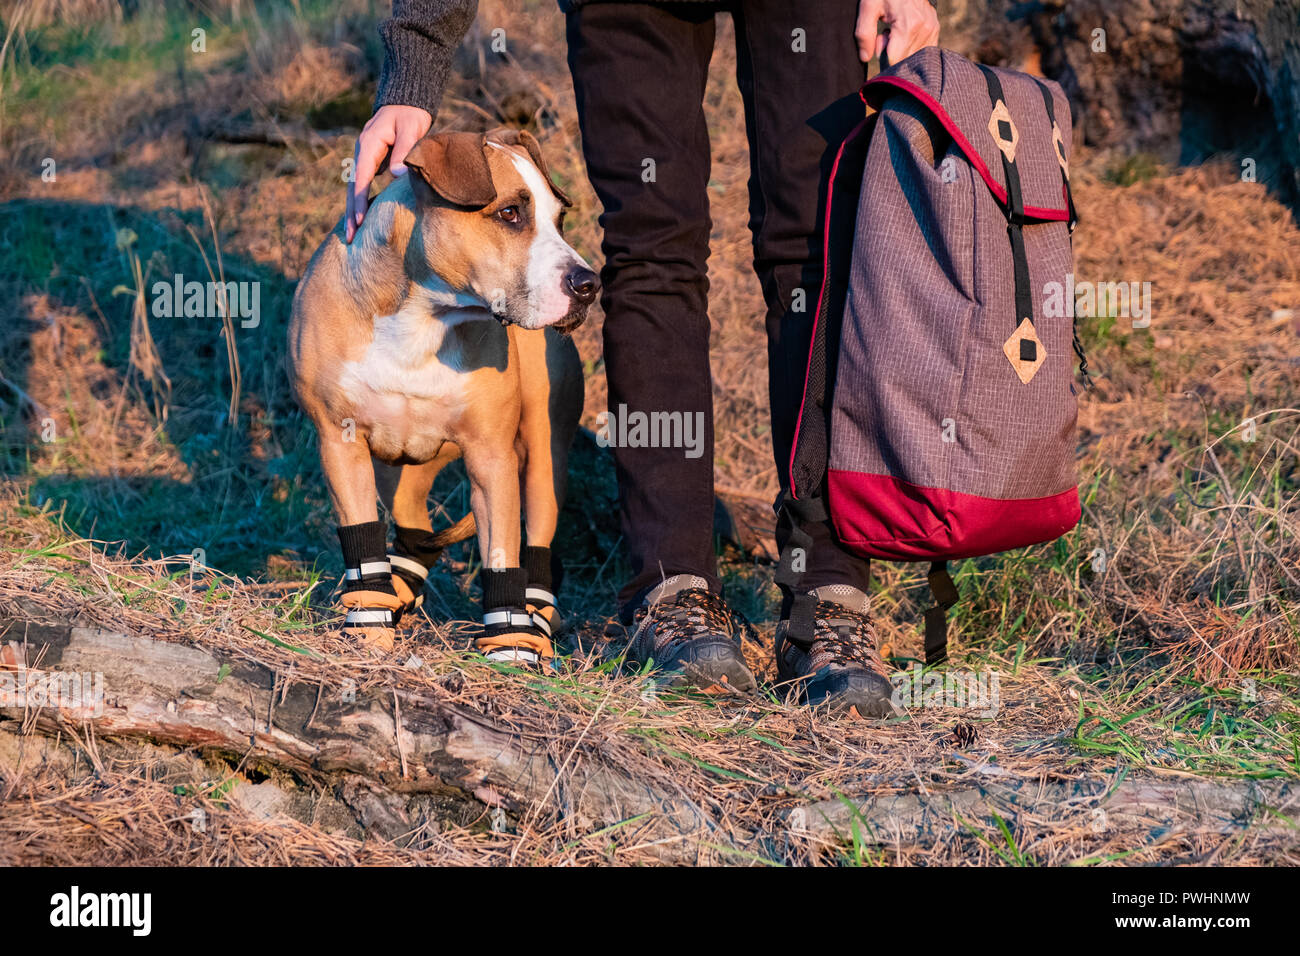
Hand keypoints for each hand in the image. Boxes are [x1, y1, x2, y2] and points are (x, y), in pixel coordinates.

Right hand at [346, 104, 432, 242]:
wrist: (406, 105)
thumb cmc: (410, 116)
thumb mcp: (410, 130)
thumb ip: (404, 151)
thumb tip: (396, 175)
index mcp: (368, 145)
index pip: (361, 177)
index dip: (360, 200)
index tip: (359, 221)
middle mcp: (362, 153)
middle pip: (352, 187)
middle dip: (351, 213)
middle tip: (349, 238)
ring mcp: (365, 159)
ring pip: (355, 188)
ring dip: (354, 211)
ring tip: (352, 237)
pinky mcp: (372, 164)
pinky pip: (363, 187)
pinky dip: (362, 203)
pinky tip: (364, 222)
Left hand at [855, 0, 939, 65]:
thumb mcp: (868, 7)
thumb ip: (864, 34)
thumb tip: (865, 58)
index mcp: (909, 26)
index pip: (893, 61)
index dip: (882, 55)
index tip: (881, 37)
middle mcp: (924, 30)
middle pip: (903, 60)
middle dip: (891, 53)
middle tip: (887, 32)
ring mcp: (932, 31)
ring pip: (912, 57)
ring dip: (901, 49)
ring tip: (896, 30)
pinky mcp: (935, 31)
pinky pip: (920, 52)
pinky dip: (910, 47)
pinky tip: (905, 32)